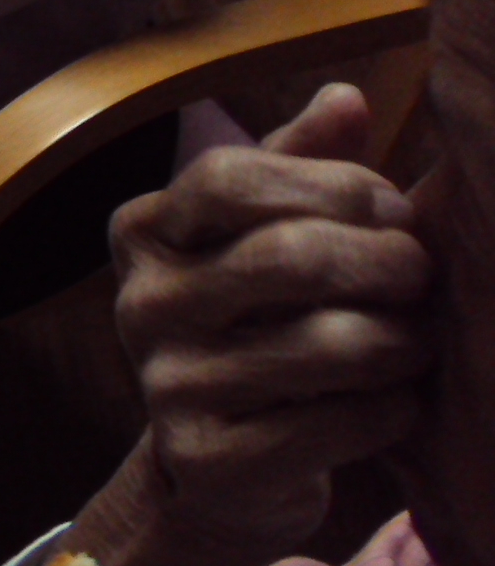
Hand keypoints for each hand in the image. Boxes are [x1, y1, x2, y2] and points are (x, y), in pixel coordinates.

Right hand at [60, 84, 433, 565]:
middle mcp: (141, 303)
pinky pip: (335, 425)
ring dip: (402, 342)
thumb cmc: (258, 326)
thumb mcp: (262, 236)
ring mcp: (166, 384)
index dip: (332, 183)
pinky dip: (390, 411)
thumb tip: (345, 97)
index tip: (391, 206)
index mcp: (145, 232)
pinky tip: (396, 404)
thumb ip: (300, 167)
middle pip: (289, 255)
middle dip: (387, 262)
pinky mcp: (207, 459)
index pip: (232, 177)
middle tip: (423, 276)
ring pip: (327, 344)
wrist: (218, 468)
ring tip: (418, 342)